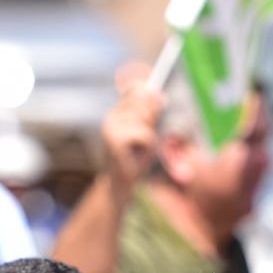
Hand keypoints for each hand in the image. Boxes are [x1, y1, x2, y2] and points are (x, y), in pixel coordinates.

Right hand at [102, 63, 162, 191]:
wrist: (120, 184)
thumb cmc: (135, 159)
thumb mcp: (145, 132)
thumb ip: (150, 114)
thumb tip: (160, 96)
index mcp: (117, 112)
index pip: (135, 89)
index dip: (149, 91)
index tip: (161, 100)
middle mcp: (112, 117)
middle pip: (142, 101)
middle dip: (152, 118)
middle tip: (145, 138)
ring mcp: (111, 127)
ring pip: (145, 118)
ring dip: (150, 134)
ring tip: (141, 148)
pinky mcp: (115, 139)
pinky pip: (145, 135)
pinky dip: (149, 145)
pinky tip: (139, 154)